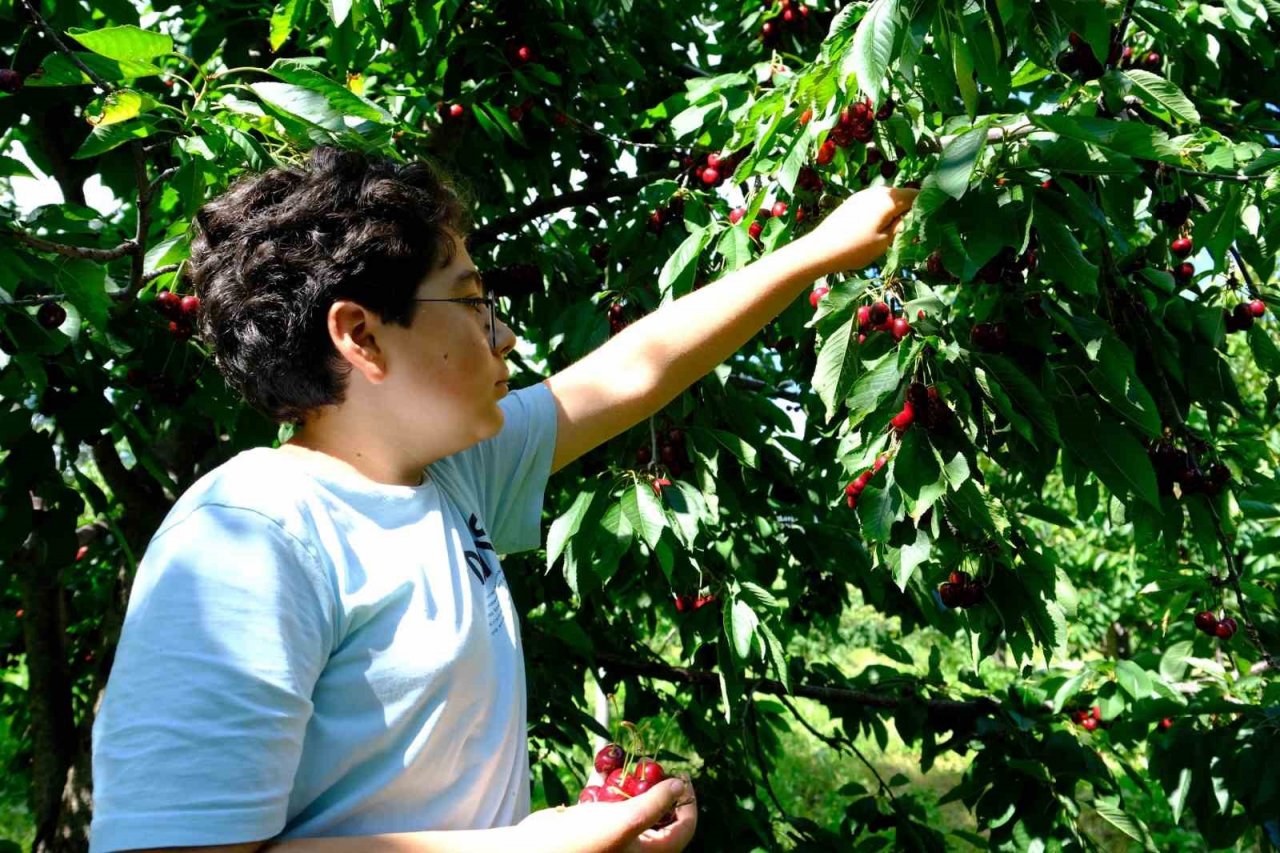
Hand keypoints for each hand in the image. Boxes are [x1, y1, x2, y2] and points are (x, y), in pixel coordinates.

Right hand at [516, 776, 696, 852]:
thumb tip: (679, 787)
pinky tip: (607, 770)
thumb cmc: (581, 841)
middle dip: (660, 789)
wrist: (532, 850)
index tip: (682, 774)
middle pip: (662, 816)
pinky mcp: (596, 827)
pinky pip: (612, 804)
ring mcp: (616, 838)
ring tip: (634, 764)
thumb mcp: (624, 821)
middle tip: (655, 766)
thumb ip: (655, 804)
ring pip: (636, 807)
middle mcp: (636, 848)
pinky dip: (612, 787)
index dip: (688, 801)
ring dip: (636, 784)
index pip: (684, 829)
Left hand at [800, 186, 917, 276]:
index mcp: (888, 199)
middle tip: (913, 230)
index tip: (931, 219)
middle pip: (902, 195)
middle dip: (910, 209)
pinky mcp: (853, 201)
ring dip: (895, 211)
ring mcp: (863, 195)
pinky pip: (875, 203)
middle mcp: (877, 191)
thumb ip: (903, 227)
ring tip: (895, 232)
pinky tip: (878, 228)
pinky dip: (882, 212)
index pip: (917, 195)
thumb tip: (916, 218)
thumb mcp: (885, 242)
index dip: (926, 205)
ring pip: (888, 199)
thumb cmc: (854, 248)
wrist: (819, 250)